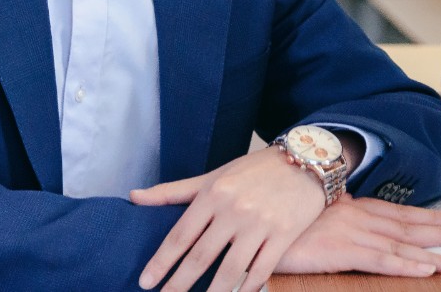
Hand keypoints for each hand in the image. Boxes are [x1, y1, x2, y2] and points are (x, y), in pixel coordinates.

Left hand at [130, 146, 324, 291]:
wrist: (305, 160)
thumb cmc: (254, 170)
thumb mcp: (213, 176)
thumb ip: (174, 191)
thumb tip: (134, 197)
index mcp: (214, 193)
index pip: (181, 235)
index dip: (161, 262)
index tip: (146, 282)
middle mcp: (235, 209)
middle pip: (201, 257)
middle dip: (179, 285)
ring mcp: (260, 224)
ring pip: (230, 271)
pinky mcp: (283, 236)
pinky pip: (260, 272)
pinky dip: (245, 290)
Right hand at [275, 194, 440, 277]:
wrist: (252, 218)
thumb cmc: (278, 217)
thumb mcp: (309, 209)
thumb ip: (332, 210)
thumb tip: (346, 207)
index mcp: (349, 206)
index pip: (395, 212)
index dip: (424, 216)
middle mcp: (355, 215)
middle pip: (405, 224)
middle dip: (438, 230)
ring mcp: (349, 232)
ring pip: (400, 243)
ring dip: (432, 252)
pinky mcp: (339, 250)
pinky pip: (379, 260)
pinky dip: (405, 264)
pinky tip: (426, 269)